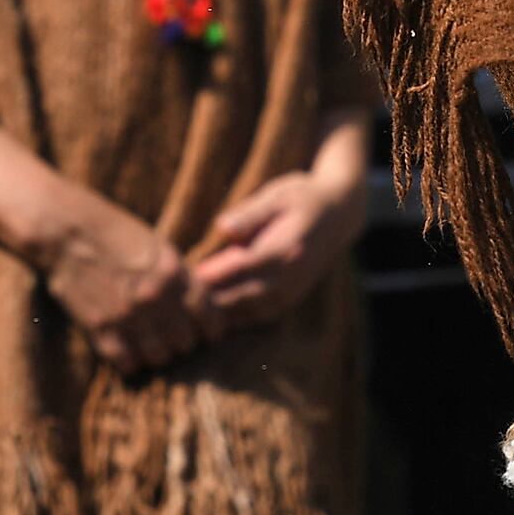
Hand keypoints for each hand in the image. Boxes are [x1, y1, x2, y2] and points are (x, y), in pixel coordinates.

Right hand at [38, 190, 207, 372]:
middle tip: (172, 336)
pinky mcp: (100, 329)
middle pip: (186, 342)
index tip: (204, 332)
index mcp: (174, 272)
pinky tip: (125, 348)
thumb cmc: (112, 230)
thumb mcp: (156, 244)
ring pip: (160, 358)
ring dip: (157, 353)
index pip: (210, 317)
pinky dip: (129, 360)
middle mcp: (155, 298)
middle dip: (182, 341)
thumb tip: (197, 303)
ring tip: (148, 343)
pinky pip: (128, 364)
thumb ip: (178, 275)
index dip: (210, 328)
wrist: (64, 230)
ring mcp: (127, 316)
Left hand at [190, 166, 361, 330]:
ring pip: (247, 313)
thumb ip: (250, 213)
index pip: (239, 268)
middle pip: (240, 296)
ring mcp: (292, 292)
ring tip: (185, 312)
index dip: (209, 275)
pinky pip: (258, 317)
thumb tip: (223, 227)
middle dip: (207, 300)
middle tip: (173, 300)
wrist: (340, 213)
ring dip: (218, 315)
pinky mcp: (291, 299)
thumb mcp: (277, 195)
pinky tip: (211, 316)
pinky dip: (234, 319)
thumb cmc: (302, 197)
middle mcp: (290, 276)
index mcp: (285, 248)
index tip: (179, 276)